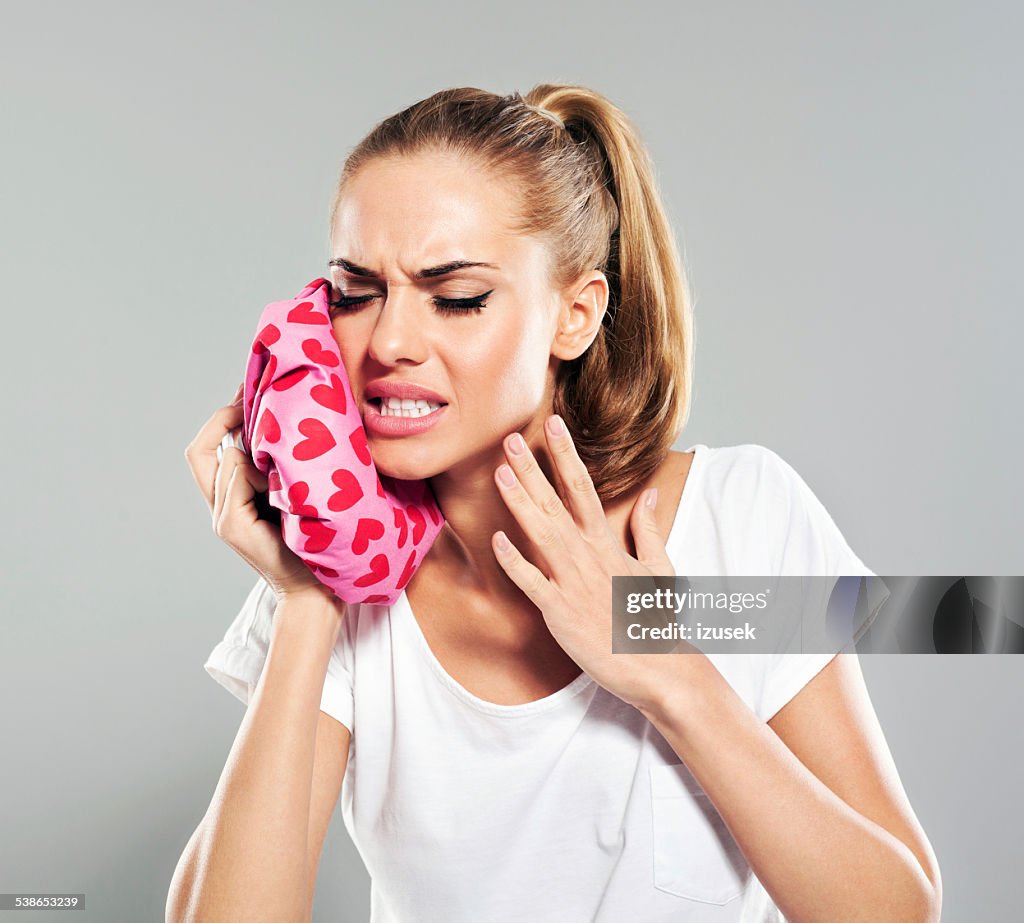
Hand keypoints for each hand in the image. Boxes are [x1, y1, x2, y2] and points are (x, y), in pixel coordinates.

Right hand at [183, 382, 331, 603]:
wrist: (320, 587)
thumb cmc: (320, 539)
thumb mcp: (300, 491)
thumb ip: (283, 465)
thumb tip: (290, 420)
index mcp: (235, 495)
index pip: (210, 446)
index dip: (225, 416)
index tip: (250, 390)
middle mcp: (221, 505)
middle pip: (199, 450)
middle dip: (225, 418)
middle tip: (252, 395)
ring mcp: (222, 517)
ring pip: (225, 458)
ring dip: (256, 450)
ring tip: (290, 459)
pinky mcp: (230, 526)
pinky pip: (235, 477)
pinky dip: (258, 471)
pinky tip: (286, 480)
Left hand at [490, 414, 706, 713]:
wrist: (659, 666)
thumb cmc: (655, 618)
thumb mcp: (659, 567)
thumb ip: (648, 528)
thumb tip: (649, 494)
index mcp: (608, 543)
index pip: (584, 488)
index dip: (567, 455)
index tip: (554, 424)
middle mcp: (589, 556)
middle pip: (556, 504)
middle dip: (533, 470)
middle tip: (512, 439)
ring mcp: (573, 582)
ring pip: (541, 534)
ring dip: (520, 502)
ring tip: (500, 473)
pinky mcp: (560, 612)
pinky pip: (533, 583)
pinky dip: (515, 562)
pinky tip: (498, 540)